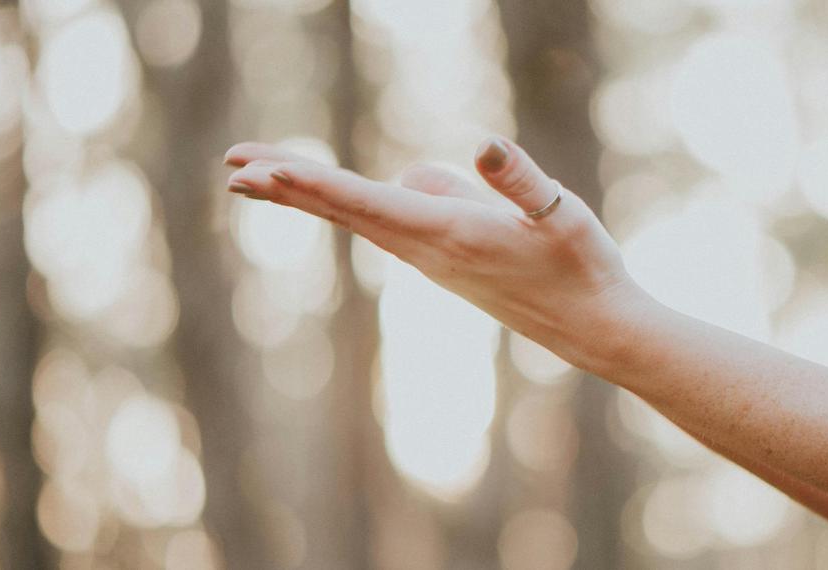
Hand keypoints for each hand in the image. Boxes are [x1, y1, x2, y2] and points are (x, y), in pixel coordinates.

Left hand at [222, 137, 651, 370]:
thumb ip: (521, 181)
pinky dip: (343, 203)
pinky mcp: (443, 259)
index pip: (367, 203)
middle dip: (286, 186)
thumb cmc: (583, 267)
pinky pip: (381, 221)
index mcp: (450, 233)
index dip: (313, 184)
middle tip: (232, 167)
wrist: (596, 328)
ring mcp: (432, 257)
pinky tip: (338, 192)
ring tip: (257, 175)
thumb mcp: (561, 214)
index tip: (264, 172)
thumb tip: (482, 146)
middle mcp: (428, 249)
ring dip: (306, 194)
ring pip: (357, 216)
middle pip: (344, 210)